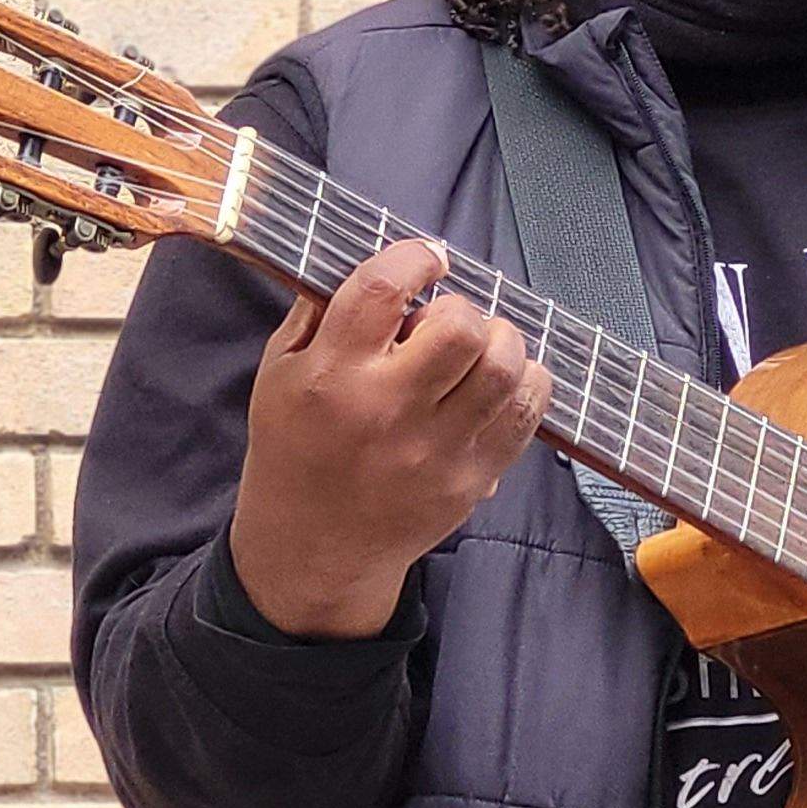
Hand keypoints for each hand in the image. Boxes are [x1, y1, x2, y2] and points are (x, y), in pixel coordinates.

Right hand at [226, 240, 552, 639]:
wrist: (315, 550)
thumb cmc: (294, 451)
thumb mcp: (279, 375)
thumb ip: (319, 314)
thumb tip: (374, 260)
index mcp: (331, 376)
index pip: (382, 290)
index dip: (415, 257)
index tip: (427, 259)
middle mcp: (387, 411)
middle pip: (460, 328)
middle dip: (459, 310)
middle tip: (442, 325)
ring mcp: (436, 450)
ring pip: (505, 368)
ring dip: (499, 342)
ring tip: (476, 352)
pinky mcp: (471, 479)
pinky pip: (527, 414)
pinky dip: (524, 384)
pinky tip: (496, 384)